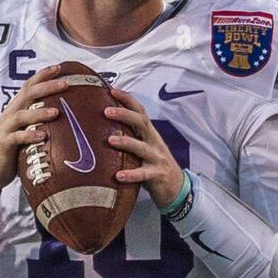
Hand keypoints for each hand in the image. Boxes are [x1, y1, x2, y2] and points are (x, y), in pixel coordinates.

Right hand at [0, 64, 67, 211]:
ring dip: (40, 112)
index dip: (43, 75)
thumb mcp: (28, 129)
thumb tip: (70, 114)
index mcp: (18, 108)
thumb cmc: (16, 148)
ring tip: (56, 112)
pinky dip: (29, 136)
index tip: (60, 67)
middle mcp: (11, 114)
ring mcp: (6, 129)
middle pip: (28, 94)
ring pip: (22, 115)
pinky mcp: (4, 145)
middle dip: (47, 87)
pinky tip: (42, 136)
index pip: (29, 86)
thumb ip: (41, 120)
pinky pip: (16, 138)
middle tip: (66, 84)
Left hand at [104, 89, 184, 208]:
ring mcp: (157, 159)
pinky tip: (118, 176)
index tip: (111, 90)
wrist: (176, 187)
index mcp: (149, 134)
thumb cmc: (153, 165)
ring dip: (126, 142)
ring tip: (110, 140)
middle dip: (124, 115)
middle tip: (106, 111)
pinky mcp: (157, 176)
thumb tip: (101, 128)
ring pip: (142, 148)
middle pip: (142, 123)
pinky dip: (131, 175)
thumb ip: (129, 137)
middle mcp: (154, 143)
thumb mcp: (144, 147)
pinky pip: (144, 174)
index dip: (127, 100)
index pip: (140, 111)